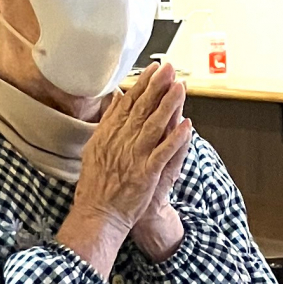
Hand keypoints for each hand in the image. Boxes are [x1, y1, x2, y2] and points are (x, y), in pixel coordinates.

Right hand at [59, 65, 189, 278]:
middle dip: (157, 86)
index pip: (128, 104)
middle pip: (141, 109)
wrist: (97, 215)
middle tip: (169, 68)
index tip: (154, 69)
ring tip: (180, 87)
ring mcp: (133, 157)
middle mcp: (120, 142)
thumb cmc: (96, 185)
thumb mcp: (95, 148)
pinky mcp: (145, 173)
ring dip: (168, 105)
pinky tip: (187, 125)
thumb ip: (108, 123)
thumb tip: (117, 99)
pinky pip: (163, 153)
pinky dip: (175, 139)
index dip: (142, 84)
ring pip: (153, 125)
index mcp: (108, 135)